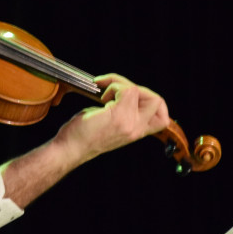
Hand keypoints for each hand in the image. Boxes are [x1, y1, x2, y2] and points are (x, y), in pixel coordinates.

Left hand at [56, 73, 170, 164]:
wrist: (70, 150)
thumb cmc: (82, 137)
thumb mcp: (109, 126)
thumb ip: (122, 113)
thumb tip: (122, 92)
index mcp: (135, 132)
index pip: (162, 118)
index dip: (152, 102)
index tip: (132, 98)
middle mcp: (136, 129)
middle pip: (158, 101)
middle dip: (138, 88)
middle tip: (118, 91)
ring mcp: (129, 122)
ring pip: (139, 90)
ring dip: (120, 83)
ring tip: (106, 93)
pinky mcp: (118, 115)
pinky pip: (125, 89)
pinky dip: (112, 85)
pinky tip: (101, 96)